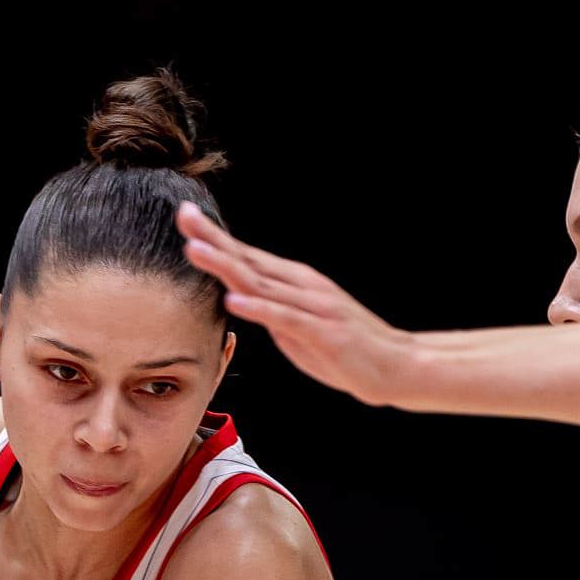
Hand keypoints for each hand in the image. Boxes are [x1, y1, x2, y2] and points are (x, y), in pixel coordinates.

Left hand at [176, 203, 418, 406]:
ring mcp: (313, 306)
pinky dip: (258, 308)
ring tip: (195, 251)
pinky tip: (233, 300)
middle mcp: (302, 286)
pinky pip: (284, 318)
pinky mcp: (322, 331)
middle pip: (249, 260)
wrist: (395, 364)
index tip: (186, 218)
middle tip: (184, 216)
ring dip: (226, 266)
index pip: (247, 257)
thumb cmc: (345, 348)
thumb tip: (244, 301)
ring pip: (261, 283)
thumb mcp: (299, 325)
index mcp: (294, 283)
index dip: (215, 237)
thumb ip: (272, 311)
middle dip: (214, 239)